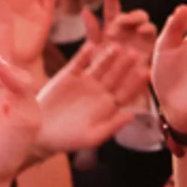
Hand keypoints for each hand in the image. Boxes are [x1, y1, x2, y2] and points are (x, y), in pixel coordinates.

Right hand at [33, 36, 144, 154]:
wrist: (41, 133)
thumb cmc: (68, 139)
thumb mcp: (92, 137)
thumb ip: (112, 126)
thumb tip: (132, 115)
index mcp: (109, 106)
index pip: (126, 92)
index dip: (135, 83)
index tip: (145, 73)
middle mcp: (100, 91)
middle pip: (115, 75)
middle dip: (125, 65)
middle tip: (135, 54)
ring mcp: (86, 81)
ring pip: (100, 66)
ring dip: (108, 57)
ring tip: (116, 47)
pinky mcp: (69, 75)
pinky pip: (79, 63)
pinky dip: (84, 54)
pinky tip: (91, 46)